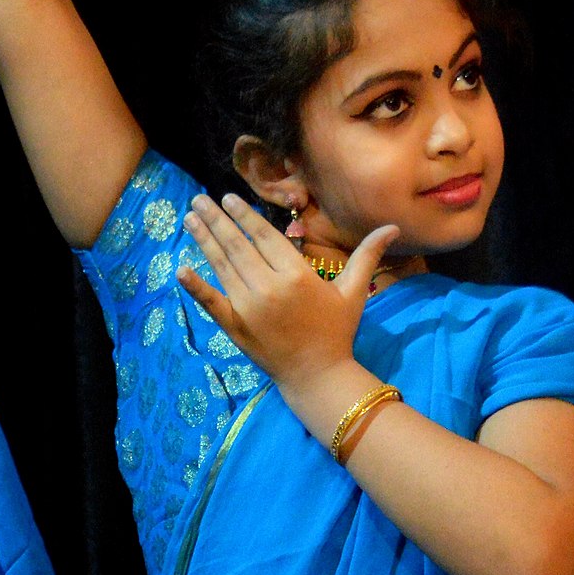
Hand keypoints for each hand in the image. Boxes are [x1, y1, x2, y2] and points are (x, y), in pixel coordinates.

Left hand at [177, 194, 398, 399]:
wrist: (317, 376)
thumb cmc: (336, 332)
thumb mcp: (354, 292)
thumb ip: (367, 256)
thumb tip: (393, 227)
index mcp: (296, 275)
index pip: (264, 236)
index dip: (244, 216)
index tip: (228, 198)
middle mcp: (269, 287)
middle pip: (238, 245)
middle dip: (217, 219)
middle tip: (199, 199)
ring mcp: (249, 307)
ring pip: (222, 266)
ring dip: (204, 240)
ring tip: (190, 218)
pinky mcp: (235, 327)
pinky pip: (212, 302)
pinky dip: (195, 286)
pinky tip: (180, 268)